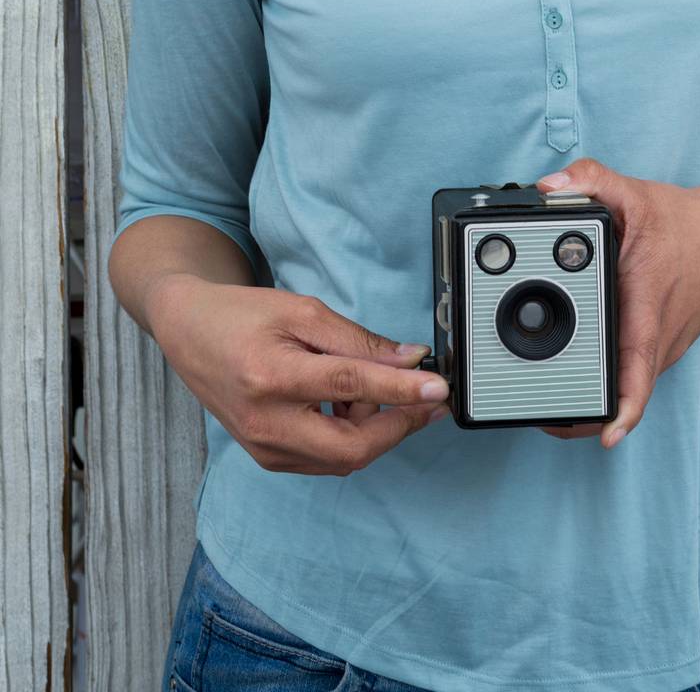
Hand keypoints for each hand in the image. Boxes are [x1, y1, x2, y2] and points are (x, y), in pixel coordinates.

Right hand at [148, 274, 450, 474]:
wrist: (190, 334)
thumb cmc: (244, 316)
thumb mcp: (303, 312)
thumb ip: (357, 340)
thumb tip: (409, 361)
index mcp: (273, 377)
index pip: (351, 386)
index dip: (402, 389)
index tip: (439, 387)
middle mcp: (266, 424)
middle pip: (351, 447)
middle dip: (399, 426)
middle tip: (429, 400)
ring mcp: (264, 448)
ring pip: (341, 458)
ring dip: (376, 430)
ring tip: (382, 389)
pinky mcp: (267, 456)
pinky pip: (324, 458)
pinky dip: (350, 436)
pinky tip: (355, 404)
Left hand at [532, 160, 699, 449]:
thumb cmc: (686, 223)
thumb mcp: (635, 193)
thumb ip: (590, 182)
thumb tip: (548, 188)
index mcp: (648, 306)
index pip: (639, 371)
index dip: (623, 409)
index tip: (606, 434)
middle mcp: (659, 337)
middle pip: (624, 392)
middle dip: (583, 411)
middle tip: (541, 413)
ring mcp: (663, 347)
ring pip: (628, 386)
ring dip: (593, 399)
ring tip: (549, 400)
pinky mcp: (661, 346)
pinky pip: (632, 372)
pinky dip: (608, 379)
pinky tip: (575, 371)